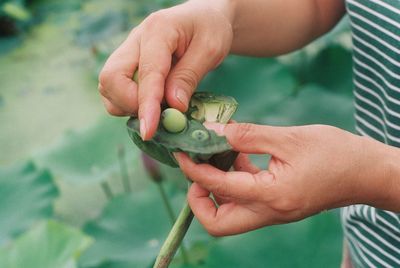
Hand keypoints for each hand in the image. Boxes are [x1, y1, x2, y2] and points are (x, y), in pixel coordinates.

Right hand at [98, 1, 233, 139]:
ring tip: (158, 107)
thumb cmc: (210, 29)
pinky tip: (152, 103)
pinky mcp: (127, 64)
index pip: (146, 73)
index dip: (147, 105)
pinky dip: (127, 103)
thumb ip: (189, 77)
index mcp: (158, 30)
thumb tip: (173, 107)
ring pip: (107, 87)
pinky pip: (114, 89)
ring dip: (127, 105)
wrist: (204, 17)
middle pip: (110, 78)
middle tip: (159, 113)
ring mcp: (128, 51)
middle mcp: (135, 40)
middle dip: (130, 104)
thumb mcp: (211, 50)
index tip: (149, 130)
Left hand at [175, 123, 395, 235]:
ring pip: (230, 214)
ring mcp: (273, 212)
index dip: (194, 170)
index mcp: (271, 196)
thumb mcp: (288, 138)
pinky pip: (246, 201)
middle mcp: (269, 212)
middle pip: (218, 224)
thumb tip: (213, 131)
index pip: (219, 189)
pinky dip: (235, 181)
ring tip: (219, 155)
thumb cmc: (335, 154)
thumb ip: (247, 135)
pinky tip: (240, 156)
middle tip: (197, 169)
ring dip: (217, 187)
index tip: (181, 153)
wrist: (366, 173)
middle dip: (198, 199)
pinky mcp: (277, 205)